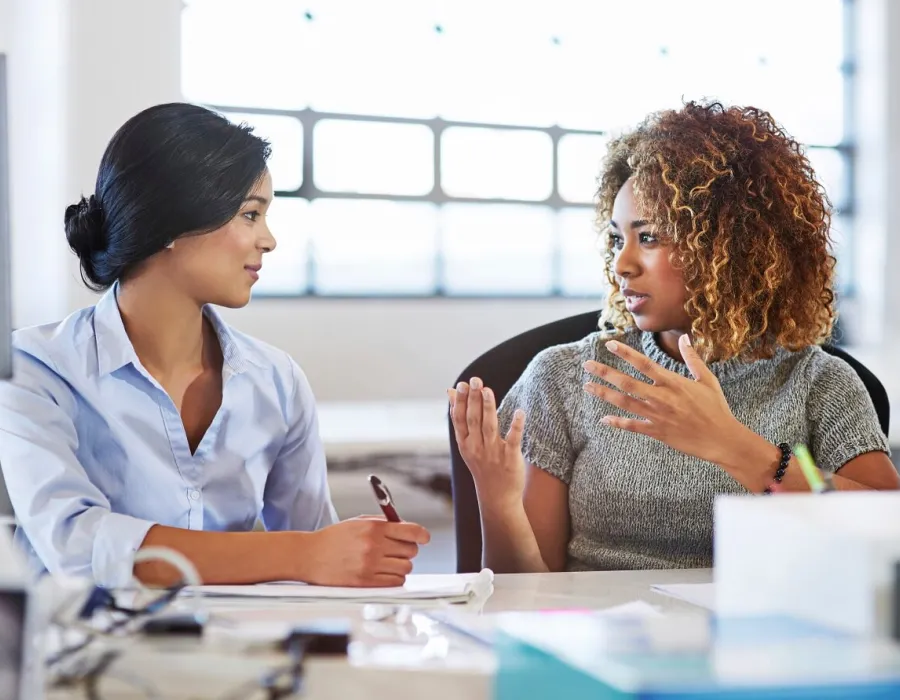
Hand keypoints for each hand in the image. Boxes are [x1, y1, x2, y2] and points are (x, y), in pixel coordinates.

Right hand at [304, 517, 430, 587]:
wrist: (309, 555)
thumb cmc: (334, 538)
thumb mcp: (358, 522)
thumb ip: (383, 523)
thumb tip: (407, 529)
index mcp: (374, 528)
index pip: (411, 531)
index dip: (422, 535)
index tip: (424, 538)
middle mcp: (374, 546)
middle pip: (411, 551)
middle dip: (408, 550)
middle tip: (397, 550)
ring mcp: (370, 565)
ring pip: (405, 568)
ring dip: (401, 565)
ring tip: (388, 562)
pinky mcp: (365, 582)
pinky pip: (395, 582)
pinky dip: (394, 578)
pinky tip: (384, 573)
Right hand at [449, 378, 526, 509]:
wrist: (497, 497)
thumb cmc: (482, 464)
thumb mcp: (467, 443)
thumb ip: (461, 417)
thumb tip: (449, 391)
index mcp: (465, 443)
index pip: (459, 419)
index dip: (459, 401)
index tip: (461, 384)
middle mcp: (476, 447)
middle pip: (473, 419)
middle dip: (473, 399)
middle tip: (474, 380)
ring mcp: (493, 453)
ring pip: (489, 426)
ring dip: (488, 407)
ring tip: (487, 390)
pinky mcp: (510, 458)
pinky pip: (513, 440)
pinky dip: (516, 426)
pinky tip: (519, 412)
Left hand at [582, 334, 745, 465]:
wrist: (722, 439)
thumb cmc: (716, 408)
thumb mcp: (707, 380)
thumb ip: (693, 358)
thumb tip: (684, 337)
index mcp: (673, 383)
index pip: (644, 364)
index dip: (625, 354)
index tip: (609, 345)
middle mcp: (662, 398)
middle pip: (627, 382)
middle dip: (605, 373)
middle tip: (587, 365)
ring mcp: (657, 416)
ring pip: (624, 403)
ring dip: (604, 394)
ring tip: (587, 386)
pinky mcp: (657, 432)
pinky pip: (633, 426)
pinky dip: (617, 423)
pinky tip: (603, 419)